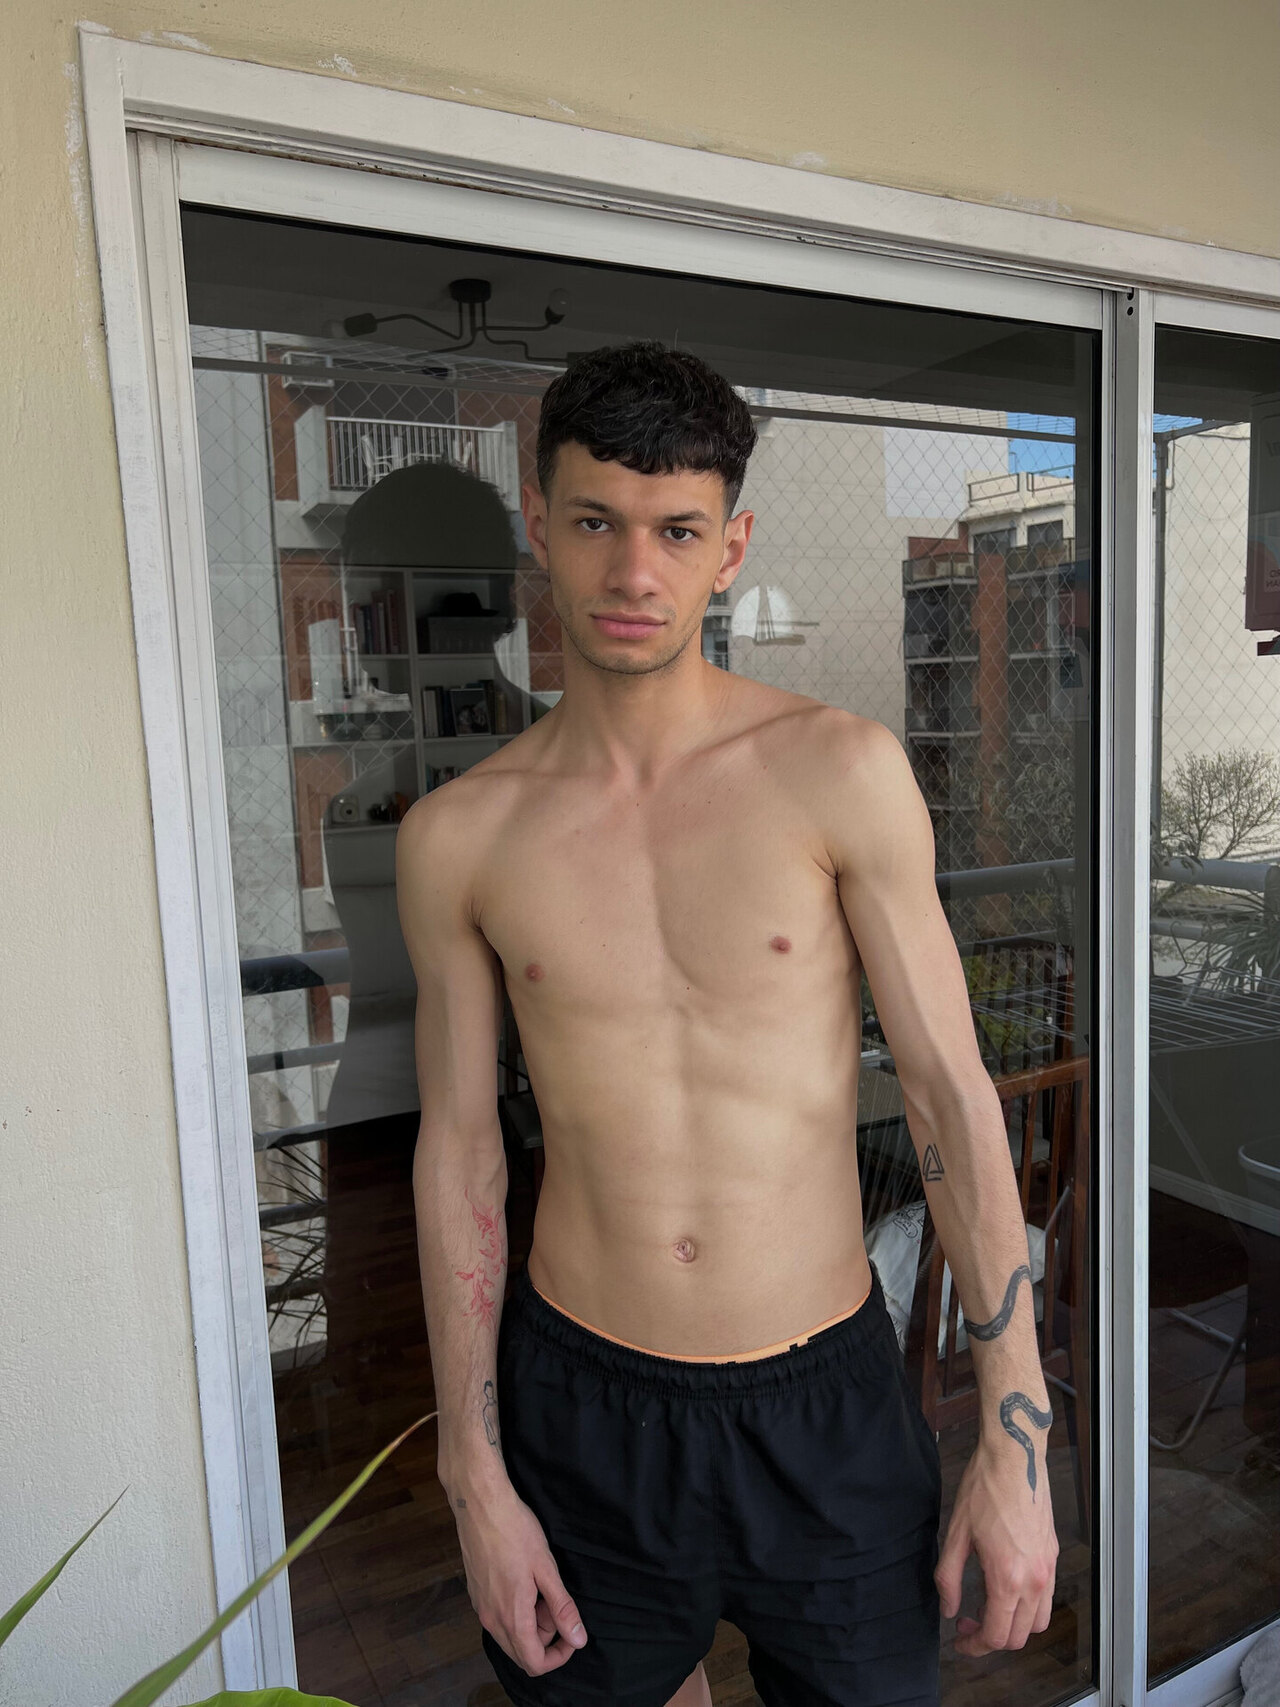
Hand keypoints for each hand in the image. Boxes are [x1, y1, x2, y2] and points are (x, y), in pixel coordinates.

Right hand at [453, 1475, 588, 1674]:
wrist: (480, 1505)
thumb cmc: (515, 1531)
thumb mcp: (546, 1568)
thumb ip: (562, 1608)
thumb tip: (578, 1639)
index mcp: (512, 1617)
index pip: (534, 1663)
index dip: (558, 1656)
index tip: (572, 1634)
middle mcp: (491, 1620)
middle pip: (521, 1653)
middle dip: (546, 1638)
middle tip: (555, 1602)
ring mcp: (480, 1608)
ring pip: (510, 1636)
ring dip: (531, 1624)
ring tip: (541, 1588)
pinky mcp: (476, 1595)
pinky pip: (499, 1619)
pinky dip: (516, 1612)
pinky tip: (524, 1582)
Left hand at [935, 1433, 1058, 1655]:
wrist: (1014, 1457)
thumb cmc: (983, 1490)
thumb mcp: (956, 1534)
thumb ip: (949, 1578)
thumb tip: (948, 1609)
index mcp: (1008, 1578)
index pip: (996, 1635)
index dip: (974, 1646)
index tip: (958, 1641)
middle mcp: (1035, 1580)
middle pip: (1020, 1637)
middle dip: (991, 1639)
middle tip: (966, 1623)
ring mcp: (1048, 1568)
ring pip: (1039, 1622)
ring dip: (1014, 1627)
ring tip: (987, 1609)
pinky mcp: (1053, 1555)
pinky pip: (1047, 1598)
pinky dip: (1029, 1608)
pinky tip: (1006, 1589)